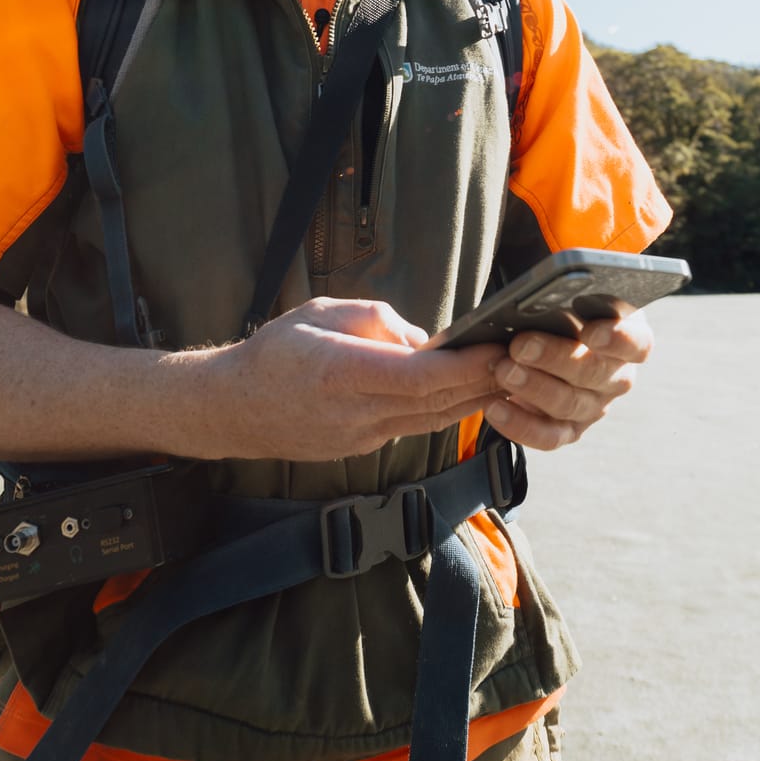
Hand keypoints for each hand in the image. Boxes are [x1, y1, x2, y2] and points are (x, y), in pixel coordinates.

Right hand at [201, 297, 506, 460]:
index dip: (465, 366)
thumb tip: (424, 338)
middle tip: (525, 358)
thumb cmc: (275, 352)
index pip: (419, 377)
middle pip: (436, 403)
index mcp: (342, 375)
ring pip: (433, 420)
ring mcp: (362, 438)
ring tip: (512, 375)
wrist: (233, 409)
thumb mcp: (319, 312)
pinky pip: (416, 427)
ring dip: (475, 400)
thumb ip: (375, 320)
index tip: (498, 348)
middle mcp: (357, 414)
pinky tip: (470, 392)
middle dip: (485, 381)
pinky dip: (447, 409)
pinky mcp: (364, 448)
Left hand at [481, 308, 651, 450]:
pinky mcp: (569, 430)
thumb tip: (529, 305)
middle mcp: (616, 376)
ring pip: (569, 404)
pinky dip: (520, 424)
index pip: (636, 342)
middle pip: (595, 373)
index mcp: (628, 336)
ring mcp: (594, 406)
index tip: (590, 332)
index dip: (617, 338)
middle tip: (520, 345)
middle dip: (555, 358)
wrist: (541, 342)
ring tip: (502, 370)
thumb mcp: (563, 297)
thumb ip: (555, 299)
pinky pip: (548, 436)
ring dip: (532, 387)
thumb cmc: (558, 311)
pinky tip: (496, 407)